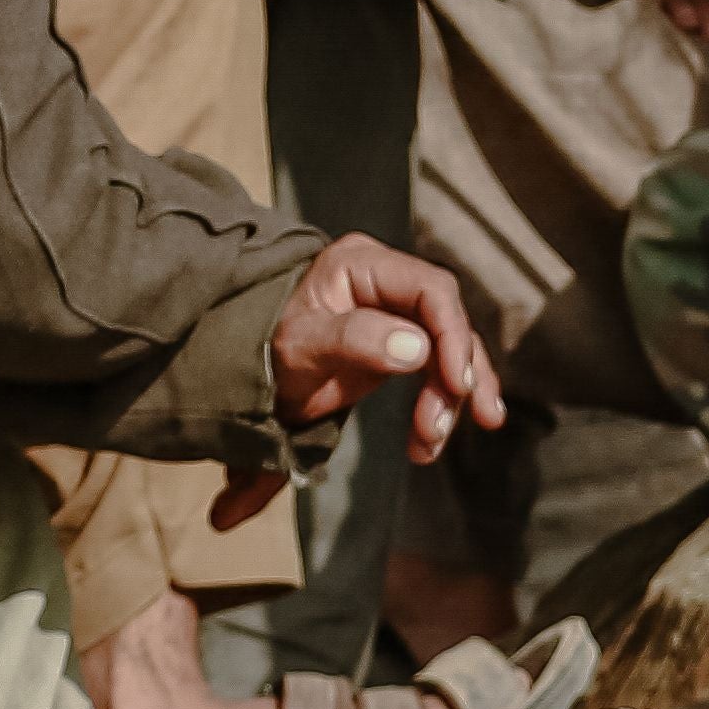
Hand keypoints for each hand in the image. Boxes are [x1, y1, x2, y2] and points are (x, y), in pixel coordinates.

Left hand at [256, 237, 505, 493]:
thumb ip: (353, 339)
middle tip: (435, 428)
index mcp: (361, 264)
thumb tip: (418, 349)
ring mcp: (398, 310)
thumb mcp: (301, 345)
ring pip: (449, 348)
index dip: (452, 334)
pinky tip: (455, 431)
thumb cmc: (269, 347)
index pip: (429, 289)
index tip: (455, 385)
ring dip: (450, 398)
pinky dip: (447, 399)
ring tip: (431, 444)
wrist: (253, 369)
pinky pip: (439, 367)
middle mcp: (388, 279)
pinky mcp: (403, 341)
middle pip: (445, 321)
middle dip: (451, 378)